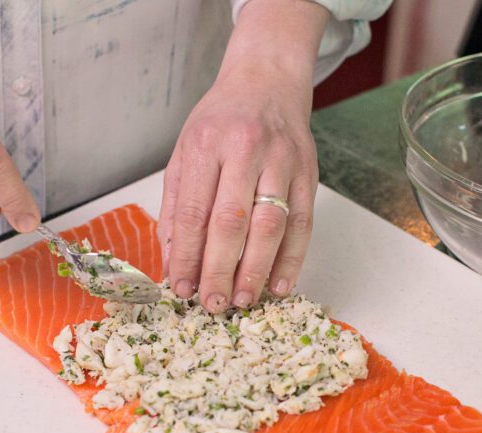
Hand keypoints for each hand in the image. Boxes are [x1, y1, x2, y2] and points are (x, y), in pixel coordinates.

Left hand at [158, 0, 328, 310]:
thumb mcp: (185, 151)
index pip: (192, 212)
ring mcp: (282, 162)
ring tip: (242, 300)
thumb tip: (173, 262)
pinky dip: (292, 260)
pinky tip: (279, 285)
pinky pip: (302, 225)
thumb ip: (176, 205)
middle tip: (212, 303)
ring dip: (255, 270)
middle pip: (230, 223)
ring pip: (269, 227)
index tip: (180, 288)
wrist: (267, 80)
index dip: (186, 256)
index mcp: (206, 146)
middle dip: (219, 270)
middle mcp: (245, 151)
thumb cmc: (220, 121)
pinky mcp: (308, 174)